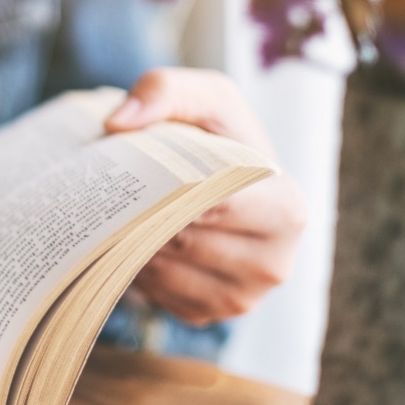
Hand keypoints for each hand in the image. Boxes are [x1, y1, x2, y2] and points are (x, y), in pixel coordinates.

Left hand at [104, 68, 306, 325]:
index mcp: (287, 209)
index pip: (218, 205)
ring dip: (136, 243)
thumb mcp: (200, 95)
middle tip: (117, 190)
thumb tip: (118, 123)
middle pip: (187, 242)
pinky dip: (138, 267)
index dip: (172, 188)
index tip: (140, 171)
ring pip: (166, 272)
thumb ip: (164, 90)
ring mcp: (241, 298)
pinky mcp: (206, 315)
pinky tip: (135, 239)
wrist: (213, 179)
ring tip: (124, 211)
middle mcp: (274, 263)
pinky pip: (157, 295)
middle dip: (147, 214)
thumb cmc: (214, 136)